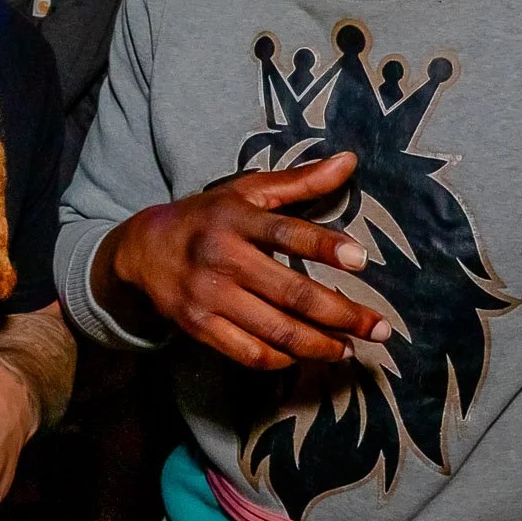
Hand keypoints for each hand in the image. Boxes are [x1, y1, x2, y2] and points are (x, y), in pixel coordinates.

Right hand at [97, 152, 390, 369]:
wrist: (141, 251)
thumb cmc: (207, 216)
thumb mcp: (247, 191)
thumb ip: (300, 181)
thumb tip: (350, 161)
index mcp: (235, 219)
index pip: (285, 232)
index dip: (324, 246)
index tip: (362, 258)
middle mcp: (222, 258)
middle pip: (290, 292)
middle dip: (342, 314)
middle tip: (379, 327)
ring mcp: (209, 297)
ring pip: (274, 331)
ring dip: (320, 345)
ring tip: (350, 349)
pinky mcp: (199, 328)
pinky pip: (249, 353)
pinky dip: (283, 359)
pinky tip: (307, 355)